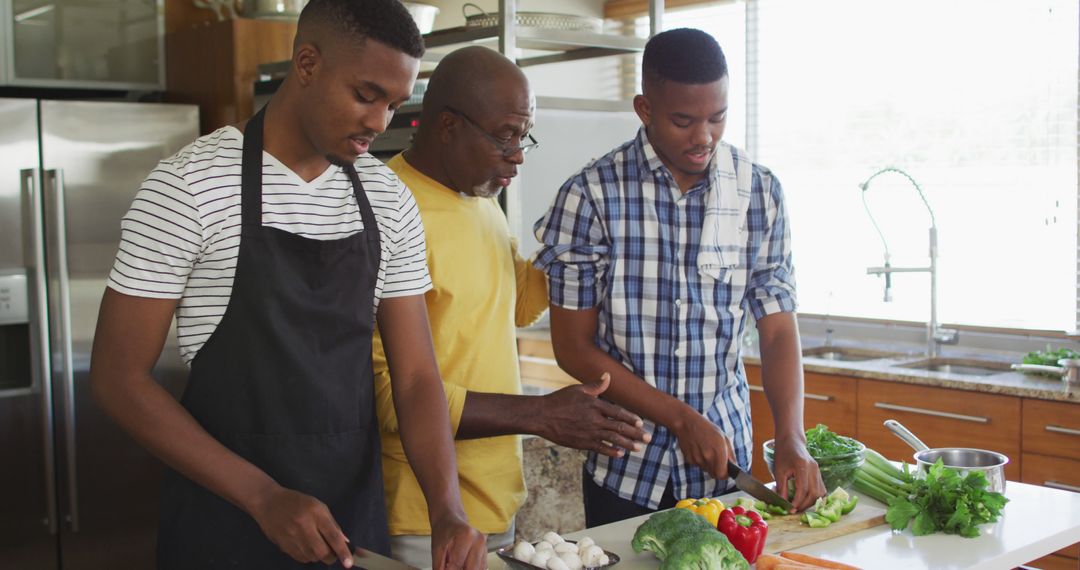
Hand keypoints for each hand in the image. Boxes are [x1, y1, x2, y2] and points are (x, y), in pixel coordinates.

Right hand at [249, 486, 352, 566]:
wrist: (268, 503)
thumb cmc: (297, 502)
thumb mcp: (318, 507)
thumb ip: (332, 524)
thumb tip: (344, 542)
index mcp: (316, 514)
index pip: (333, 536)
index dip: (342, 551)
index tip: (349, 563)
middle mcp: (304, 527)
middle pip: (323, 552)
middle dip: (331, 556)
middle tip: (331, 551)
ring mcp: (293, 538)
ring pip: (313, 558)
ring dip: (319, 555)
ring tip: (315, 543)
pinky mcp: (284, 547)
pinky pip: (302, 559)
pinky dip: (308, 556)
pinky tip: (305, 545)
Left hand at [431, 514, 485, 569]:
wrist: (450, 521)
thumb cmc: (443, 533)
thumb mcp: (437, 549)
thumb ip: (440, 566)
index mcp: (466, 536)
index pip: (457, 565)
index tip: (445, 568)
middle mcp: (479, 541)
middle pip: (471, 569)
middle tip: (449, 567)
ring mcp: (484, 547)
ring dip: (466, 569)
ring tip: (455, 565)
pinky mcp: (486, 553)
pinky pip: (481, 568)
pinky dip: (470, 569)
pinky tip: (462, 565)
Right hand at [536, 373, 650, 456]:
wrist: (542, 416)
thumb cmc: (559, 400)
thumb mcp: (578, 389)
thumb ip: (595, 385)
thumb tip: (608, 376)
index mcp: (594, 405)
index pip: (618, 413)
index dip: (631, 418)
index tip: (641, 423)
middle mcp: (594, 419)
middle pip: (619, 428)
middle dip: (636, 434)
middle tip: (648, 438)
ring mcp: (588, 432)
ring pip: (612, 439)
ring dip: (628, 444)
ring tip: (639, 448)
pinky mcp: (581, 443)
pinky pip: (600, 448)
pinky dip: (611, 451)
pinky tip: (620, 454)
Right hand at [670, 409, 735, 479]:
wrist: (687, 424)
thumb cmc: (707, 429)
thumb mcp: (723, 438)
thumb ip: (730, 454)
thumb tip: (733, 466)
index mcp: (718, 450)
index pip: (722, 475)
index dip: (725, 475)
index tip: (726, 471)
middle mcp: (707, 456)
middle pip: (714, 474)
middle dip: (717, 470)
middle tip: (718, 461)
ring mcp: (697, 459)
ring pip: (706, 469)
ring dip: (709, 465)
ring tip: (707, 451)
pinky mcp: (689, 459)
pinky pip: (698, 465)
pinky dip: (700, 461)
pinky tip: (699, 450)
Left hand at [772, 436, 825, 511]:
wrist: (792, 441)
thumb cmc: (783, 453)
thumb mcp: (779, 471)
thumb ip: (782, 487)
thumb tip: (783, 503)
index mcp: (803, 466)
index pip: (803, 489)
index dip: (797, 501)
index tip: (790, 509)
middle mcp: (814, 468)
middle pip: (814, 493)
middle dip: (804, 504)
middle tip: (794, 510)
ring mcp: (818, 471)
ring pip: (820, 493)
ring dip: (810, 502)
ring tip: (799, 506)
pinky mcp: (819, 473)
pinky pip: (821, 489)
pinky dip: (814, 497)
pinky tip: (805, 500)